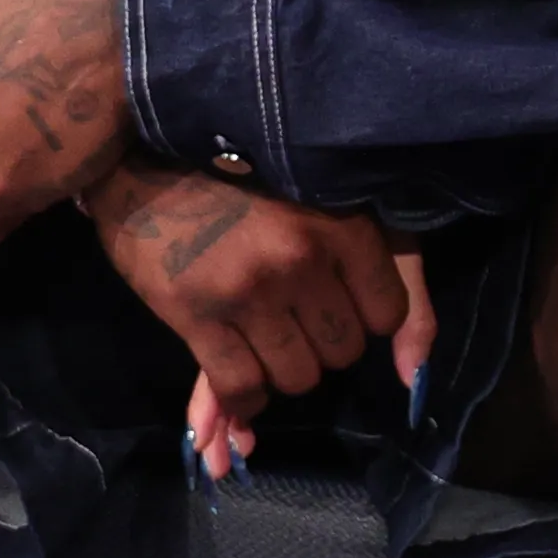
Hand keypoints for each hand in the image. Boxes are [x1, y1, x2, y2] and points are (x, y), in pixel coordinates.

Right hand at [86, 164, 434, 475]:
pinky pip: (239, 388)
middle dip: (324, 343)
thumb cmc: (250, 179)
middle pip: (343, 353)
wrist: (143, 160)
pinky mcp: (194, 313)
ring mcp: (246, 289)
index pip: (387, 315)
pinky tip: (241, 369)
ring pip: (296, 378)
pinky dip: (245, 397)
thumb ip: (398, 275)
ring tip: (264, 332)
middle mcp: (300, 258)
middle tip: (293, 311)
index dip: (363, 314)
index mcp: (344, 223)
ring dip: (284, 368)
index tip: (335, 293)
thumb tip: (414, 375)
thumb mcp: (337, 202)